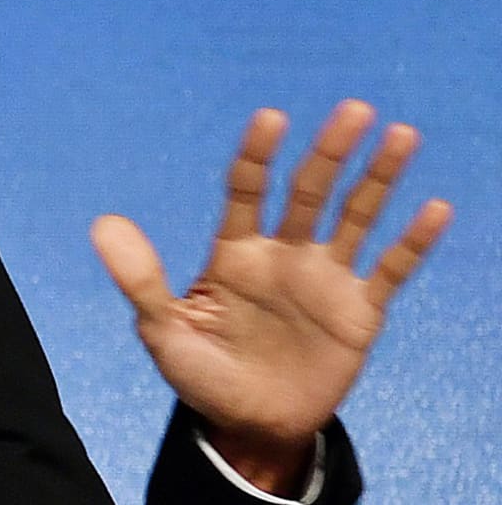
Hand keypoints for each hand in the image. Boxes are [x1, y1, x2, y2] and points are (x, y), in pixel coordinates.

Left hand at [91, 100, 451, 491]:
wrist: (250, 426)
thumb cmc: (202, 375)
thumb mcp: (163, 331)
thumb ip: (140, 279)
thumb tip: (103, 224)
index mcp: (234, 252)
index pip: (247, 189)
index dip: (257, 154)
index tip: (270, 117)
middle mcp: (283, 254)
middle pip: (310, 191)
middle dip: (331, 150)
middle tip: (355, 109)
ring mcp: (324, 279)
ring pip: (355, 216)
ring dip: (378, 177)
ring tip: (402, 134)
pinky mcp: (358, 312)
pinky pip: (390, 269)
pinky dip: (412, 241)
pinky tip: (433, 208)